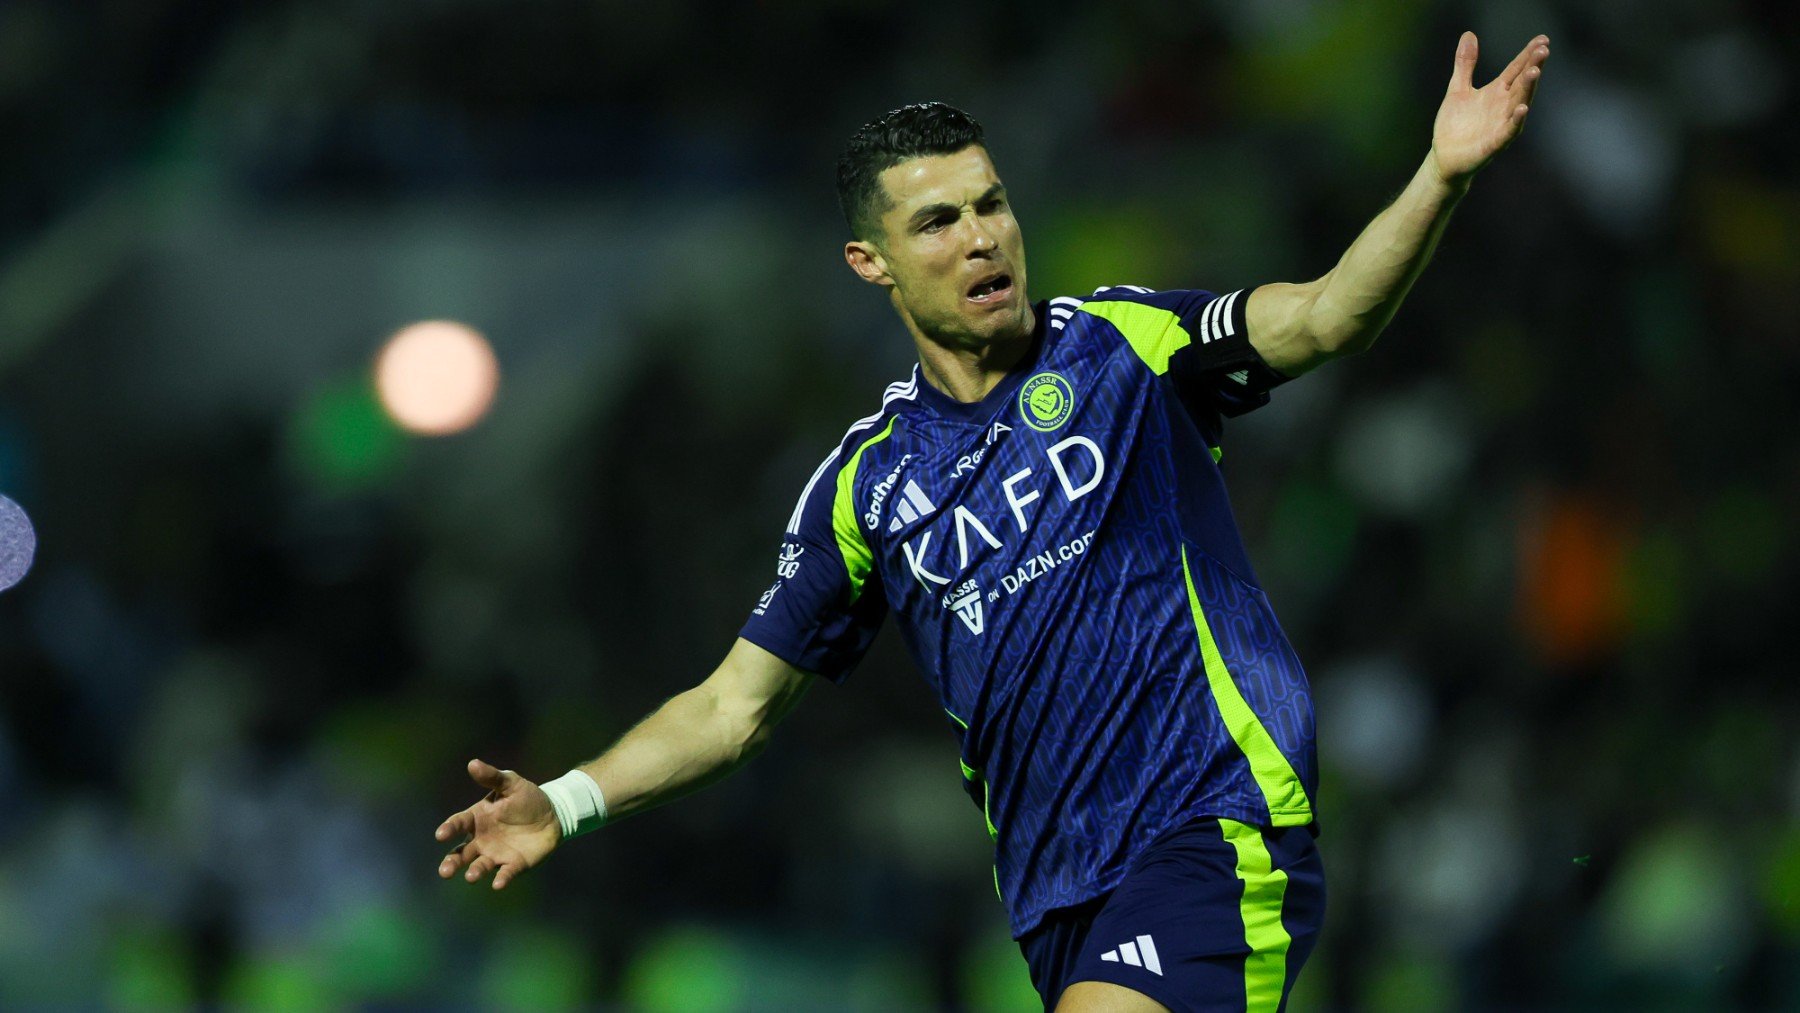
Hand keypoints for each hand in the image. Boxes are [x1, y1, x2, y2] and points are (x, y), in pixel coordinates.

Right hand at [435, 758, 559, 889]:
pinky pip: (505, 873)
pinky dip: (501, 878)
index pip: (458, 824)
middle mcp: (482, 839)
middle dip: (452, 862)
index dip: (449, 829)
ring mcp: (496, 853)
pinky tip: (497, 884)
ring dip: (474, 871)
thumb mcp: (511, 783)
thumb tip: (472, 763)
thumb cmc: (526, 797)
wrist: (552, 813)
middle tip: (445, 871)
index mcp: (477, 818)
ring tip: (471, 876)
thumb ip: (492, 778)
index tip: (441, 834)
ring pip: (479, 866)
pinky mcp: (514, 864)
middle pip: (461, 853)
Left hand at [1430, 32, 1550, 185]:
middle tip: (1543, 50)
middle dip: (1532, 67)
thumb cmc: (1455, 125)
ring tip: (1534, 72)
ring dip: (1527, 89)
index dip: (1528, 55)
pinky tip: (1522, 108)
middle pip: (1521, 83)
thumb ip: (1465, 63)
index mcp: (1497, 92)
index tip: (1542, 39)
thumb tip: (1469, 34)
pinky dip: (1516, 120)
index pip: (1516, 69)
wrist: (1444, 157)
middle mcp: (1504, 106)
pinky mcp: (1494, 143)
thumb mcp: (1458, 88)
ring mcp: (1501, 124)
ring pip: (1519, 103)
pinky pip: (1508, 131)